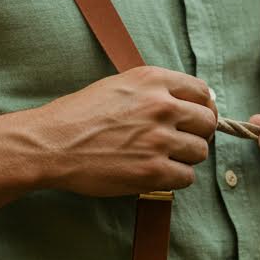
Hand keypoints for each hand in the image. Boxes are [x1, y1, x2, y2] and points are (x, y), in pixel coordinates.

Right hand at [32, 66, 217, 197]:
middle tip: (179, 142)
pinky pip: (186, 177)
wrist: (51, 144)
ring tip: (163, 159)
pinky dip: (175, 179)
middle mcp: (161, 106)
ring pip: (200, 152)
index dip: (201, 108)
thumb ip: (154, 90)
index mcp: (153, 80)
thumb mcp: (118, 86)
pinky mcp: (153, 171)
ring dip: (185, 158)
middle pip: (207, 123)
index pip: (202, 91)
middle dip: (197, 134)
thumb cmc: (78, 116)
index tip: (194, 119)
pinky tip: (156, 174)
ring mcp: (159, 139)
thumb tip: (190, 102)